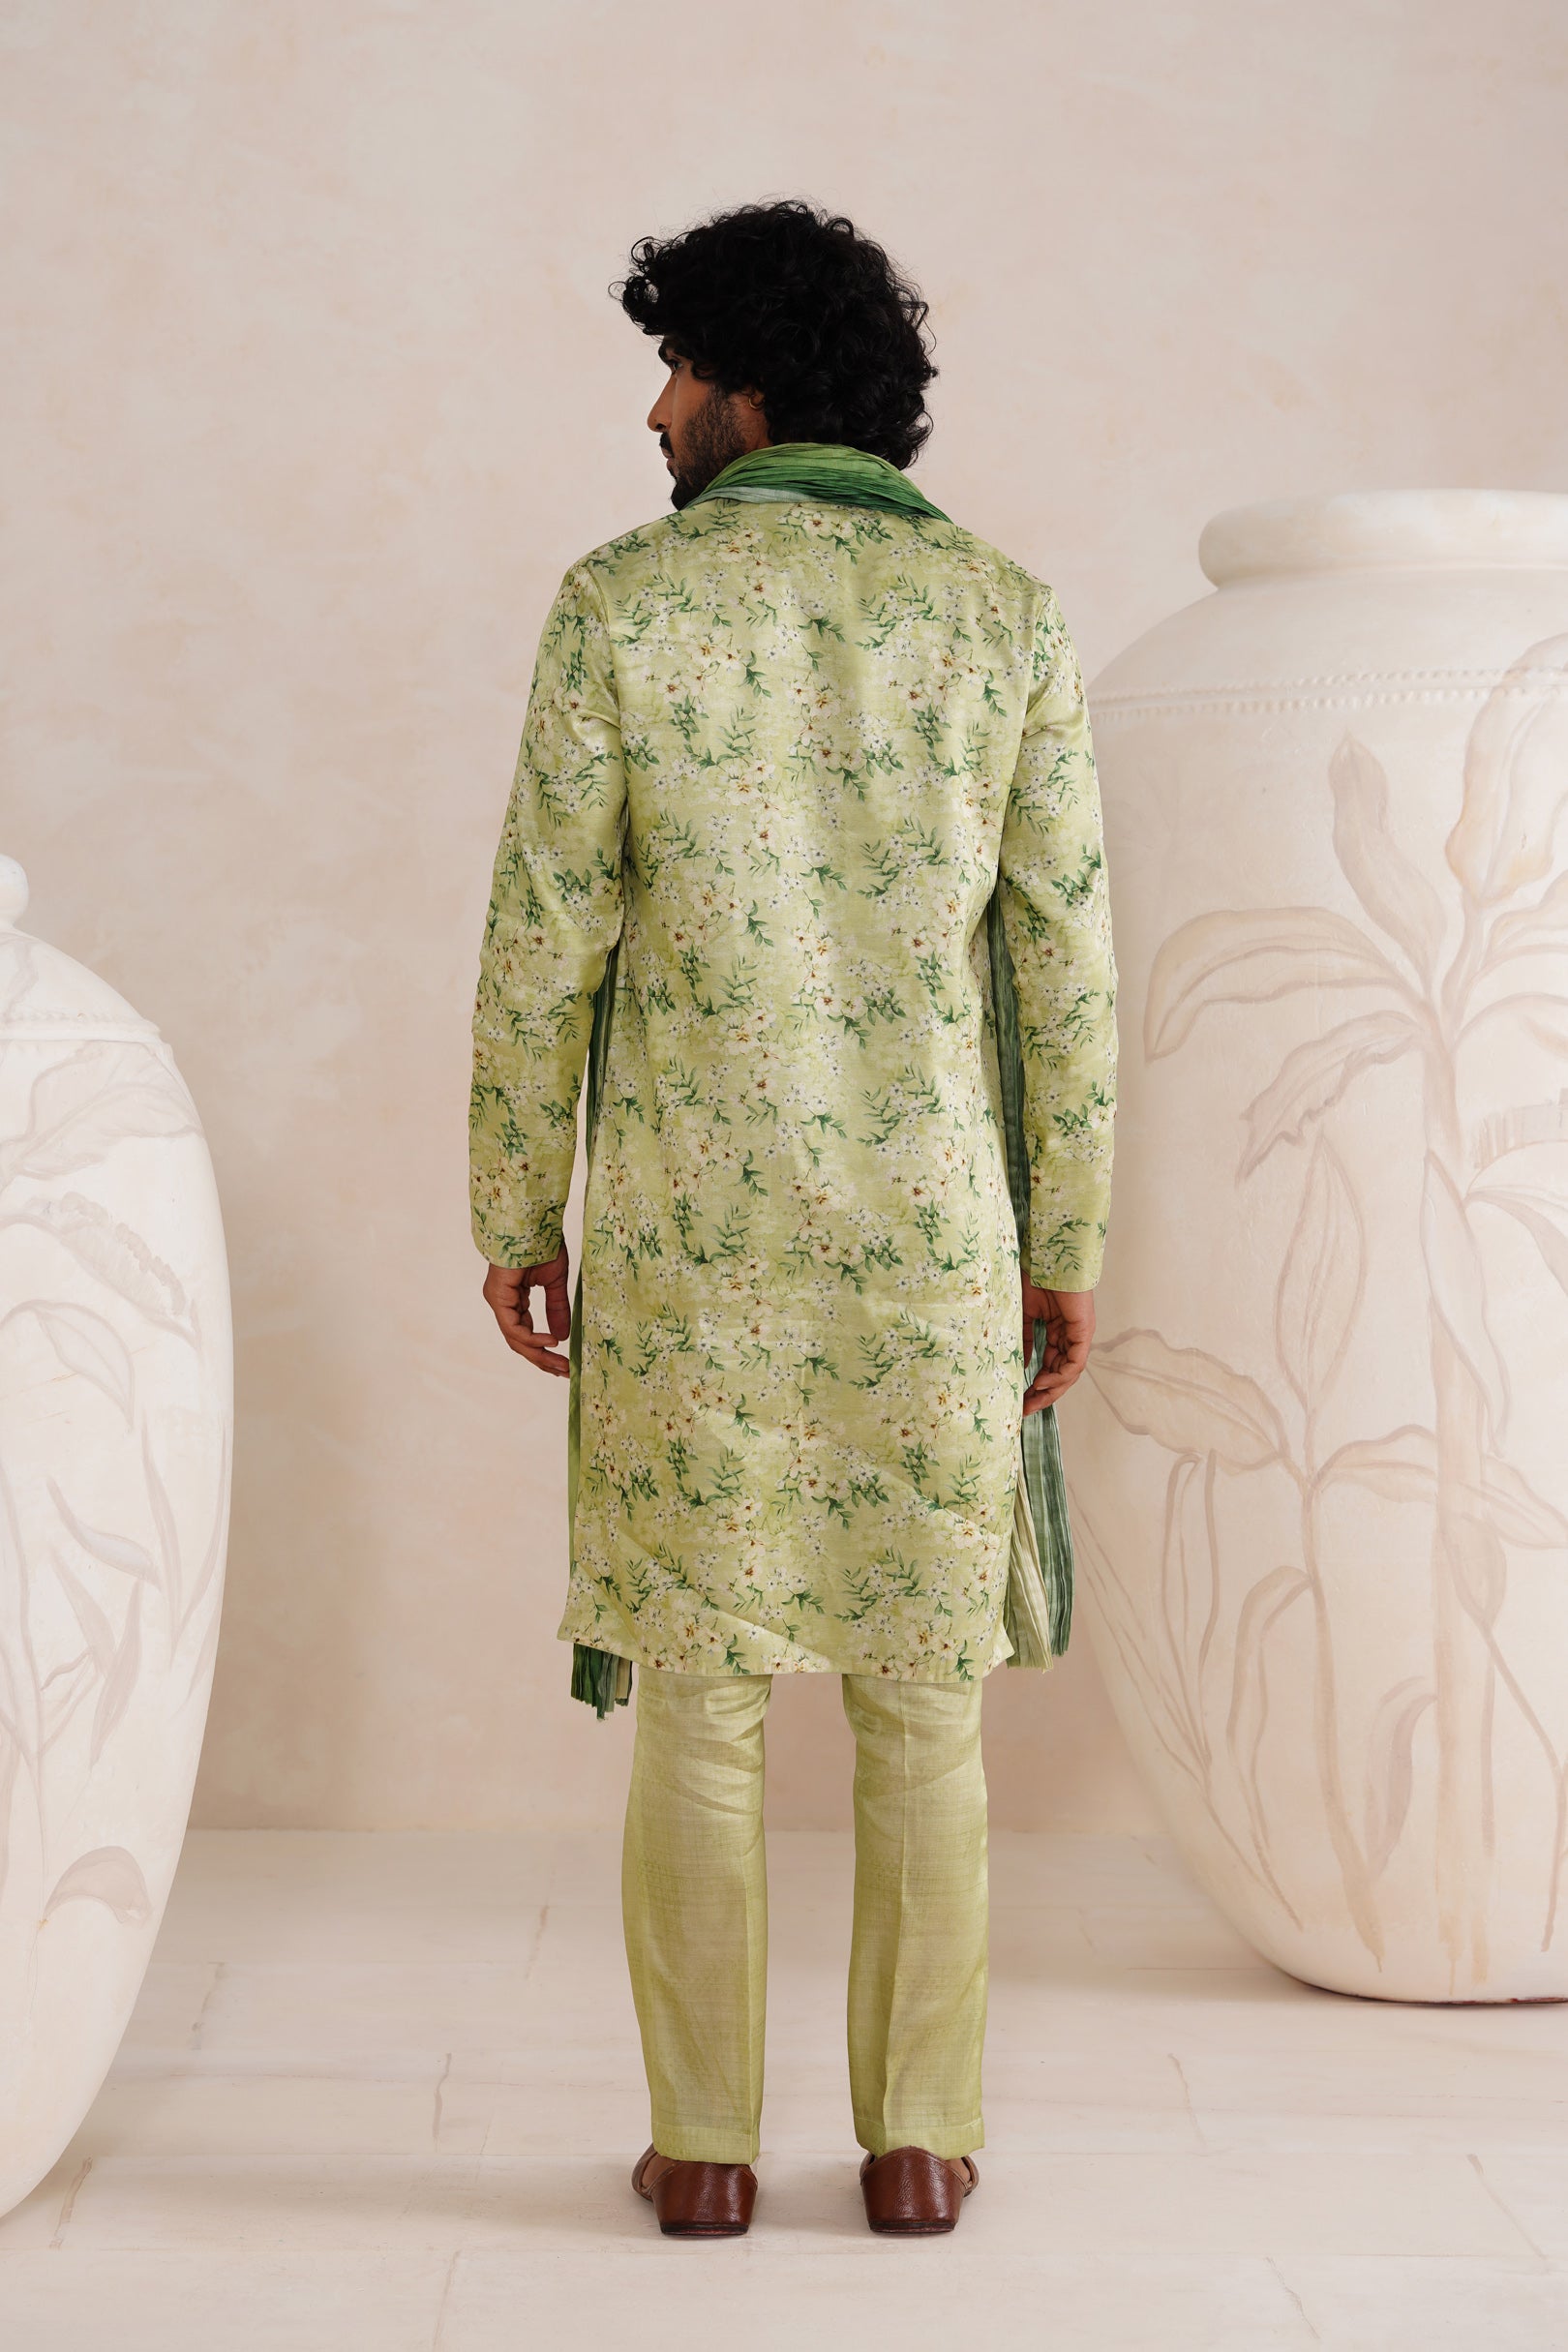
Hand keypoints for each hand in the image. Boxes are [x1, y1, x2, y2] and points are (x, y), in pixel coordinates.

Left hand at [483, 1247, 571, 1377]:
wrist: (533, 1222)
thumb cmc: (543, 1244)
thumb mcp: (555, 1283)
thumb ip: (557, 1309)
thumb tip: (563, 1337)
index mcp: (513, 1299)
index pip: (525, 1333)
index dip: (544, 1351)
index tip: (564, 1363)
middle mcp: (503, 1302)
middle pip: (520, 1341)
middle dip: (542, 1359)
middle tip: (564, 1371)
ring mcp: (498, 1300)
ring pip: (516, 1339)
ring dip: (538, 1354)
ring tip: (560, 1364)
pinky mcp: (498, 1297)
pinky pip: (514, 1328)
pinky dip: (532, 1338)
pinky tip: (551, 1341)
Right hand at [1021, 1276, 1094, 1416]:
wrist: (1048, 1257)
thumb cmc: (1035, 1277)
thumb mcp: (1024, 1315)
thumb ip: (1026, 1339)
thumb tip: (1022, 1365)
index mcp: (1058, 1331)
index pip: (1050, 1365)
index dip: (1036, 1384)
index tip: (1019, 1399)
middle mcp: (1071, 1336)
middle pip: (1060, 1375)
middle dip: (1043, 1394)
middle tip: (1025, 1410)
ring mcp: (1079, 1335)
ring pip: (1068, 1373)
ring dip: (1051, 1390)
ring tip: (1032, 1400)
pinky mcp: (1083, 1332)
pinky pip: (1074, 1362)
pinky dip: (1059, 1376)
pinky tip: (1042, 1382)